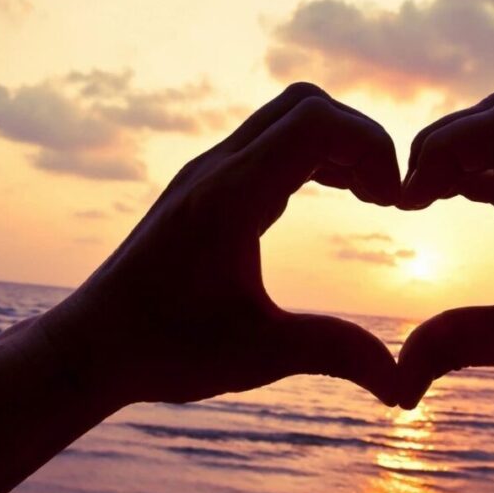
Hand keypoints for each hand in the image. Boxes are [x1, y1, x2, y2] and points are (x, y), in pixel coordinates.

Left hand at [41, 83, 409, 409]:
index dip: (372, 147)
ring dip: (335, 146)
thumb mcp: (258, 356)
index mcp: (230, 198)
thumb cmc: (165, 351)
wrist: (90, 346)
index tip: (394, 203)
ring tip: (369, 198)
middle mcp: (216, 170)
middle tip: (385, 198)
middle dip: (359, 139)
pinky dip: (309, 156)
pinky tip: (330, 201)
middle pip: (305, 104)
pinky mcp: (203, 184)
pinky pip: (267, 142)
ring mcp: (206, 172)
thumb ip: (335, 354)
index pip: (316, 123)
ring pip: (285, 118)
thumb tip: (403, 388)